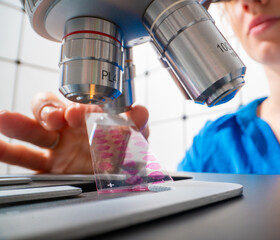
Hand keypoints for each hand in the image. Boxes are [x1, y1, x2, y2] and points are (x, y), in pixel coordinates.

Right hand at [0, 92, 148, 173]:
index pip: (80, 103)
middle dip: (50, 110)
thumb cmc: (121, 156)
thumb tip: (139, 111)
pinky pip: (24, 158)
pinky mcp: (47, 167)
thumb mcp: (132, 141)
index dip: (77, 106)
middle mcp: (71, 129)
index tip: (78, 114)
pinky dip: (7, 150)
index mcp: (91, 118)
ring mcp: (57, 148)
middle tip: (56, 119)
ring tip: (4, 119)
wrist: (113, 182)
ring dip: (19, 123)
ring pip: (33, 131)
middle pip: (51, 109)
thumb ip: (136, 125)